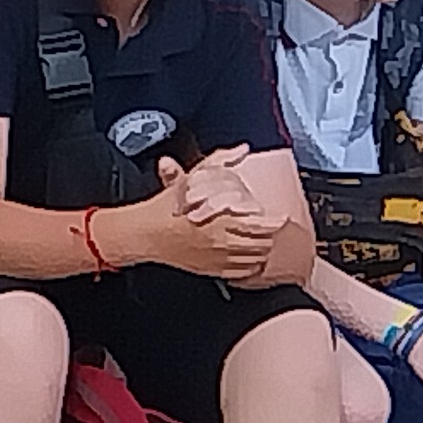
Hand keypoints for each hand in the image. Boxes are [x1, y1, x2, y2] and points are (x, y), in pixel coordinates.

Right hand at [139, 154, 283, 281]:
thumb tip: (240, 150)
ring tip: (260, 241)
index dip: (274, 222)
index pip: (260, 225)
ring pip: (255, 259)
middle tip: (269, 228)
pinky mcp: (211, 270)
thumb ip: (217, 162)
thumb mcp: (189, 180)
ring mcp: (217, 258)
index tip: (280, 218)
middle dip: (269, 236)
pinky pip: (242, 272)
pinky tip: (248, 257)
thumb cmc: (162, 209)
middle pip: (261, 243)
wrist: (142, 235)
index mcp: (219, 220)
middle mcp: (222, 241)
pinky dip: (251, 266)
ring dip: (262, 251)